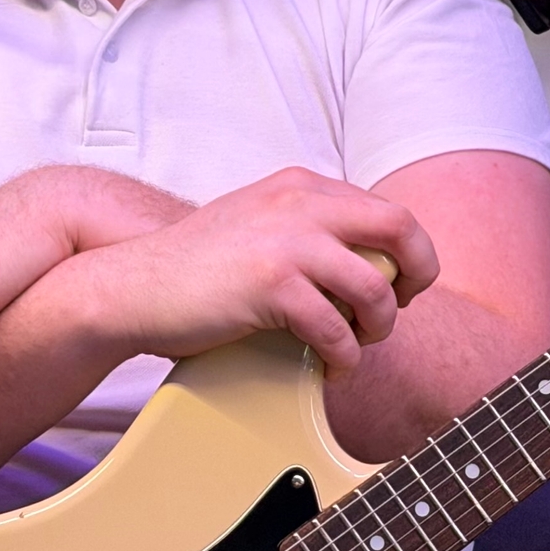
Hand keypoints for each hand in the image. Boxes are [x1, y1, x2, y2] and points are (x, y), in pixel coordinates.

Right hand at [72, 168, 438, 377]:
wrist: (133, 287)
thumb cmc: (197, 268)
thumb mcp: (260, 222)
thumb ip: (309, 226)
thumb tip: (373, 260)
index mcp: (301, 185)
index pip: (389, 211)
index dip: (408, 255)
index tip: (398, 288)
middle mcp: (300, 202)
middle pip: (401, 230)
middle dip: (415, 278)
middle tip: (394, 312)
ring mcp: (286, 240)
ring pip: (375, 287)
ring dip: (377, 327)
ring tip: (355, 346)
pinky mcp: (271, 284)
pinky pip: (337, 328)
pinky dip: (344, 357)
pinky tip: (331, 365)